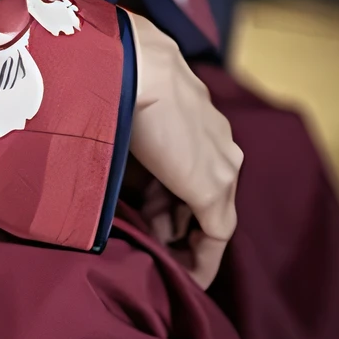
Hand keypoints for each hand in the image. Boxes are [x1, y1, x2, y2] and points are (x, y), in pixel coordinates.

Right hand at [126, 13, 242, 288]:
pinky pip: (215, 234)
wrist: (136, 63)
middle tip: (145, 234)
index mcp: (198, 120)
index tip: (148, 217)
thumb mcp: (129, 113)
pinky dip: (202, 256)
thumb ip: (133, 143)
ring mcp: (222, 167)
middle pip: (200, 194)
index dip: (169, 198)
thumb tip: (116, 165)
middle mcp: (219, 144)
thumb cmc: (120, 77)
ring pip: (206, 213)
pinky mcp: (214, 188)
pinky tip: (189, 276)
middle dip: (172, 219)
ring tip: (156, 251)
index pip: (190, 168)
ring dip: (180, 234)